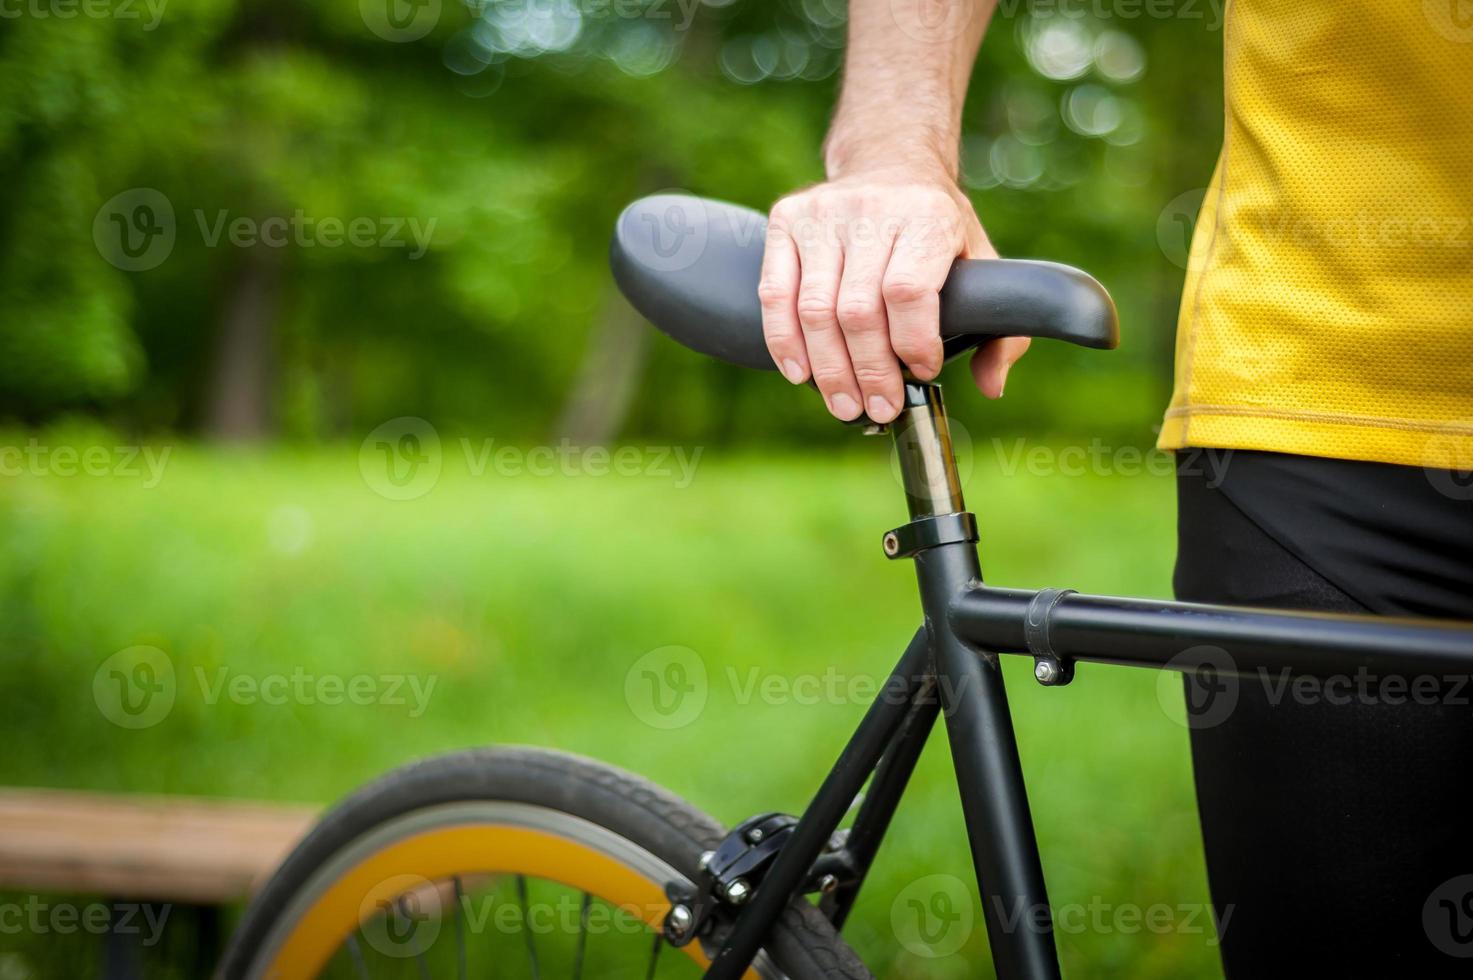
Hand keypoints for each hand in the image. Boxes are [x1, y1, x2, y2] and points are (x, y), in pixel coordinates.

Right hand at [758, 168, 1030, 423]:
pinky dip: (785, 342)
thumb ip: (1001, 327)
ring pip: (815, 311)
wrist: (889, 161)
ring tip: (845, 404)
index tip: (923, 372)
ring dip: (830, 370)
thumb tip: (992, 387)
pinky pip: (776, 294)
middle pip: (858, 311)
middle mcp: (872, 210)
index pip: (908, 292)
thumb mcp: (980, 259)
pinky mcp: (787, 219)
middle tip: (879, 408)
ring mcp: (823, 213)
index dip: (912, 343)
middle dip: (870, 373)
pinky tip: (802, 373)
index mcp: (927, 216)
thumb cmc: (935, 226)